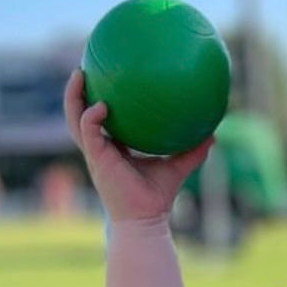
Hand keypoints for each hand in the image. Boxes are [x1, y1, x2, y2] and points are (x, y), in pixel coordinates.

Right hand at [63, 69, 213, 224]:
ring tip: (80, 73)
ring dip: (72, 97)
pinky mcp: (96, 160)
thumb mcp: (177, 168)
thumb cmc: (157, 198)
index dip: (97, 99)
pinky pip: (88, 133)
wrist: (145, 221)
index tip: (103, 76)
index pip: (100, 119)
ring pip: (74, 119)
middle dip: (76, 91)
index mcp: (113, 148)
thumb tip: (213, 134)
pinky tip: (102, 105)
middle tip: (83, 66)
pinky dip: (91, 117)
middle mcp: (100, 149)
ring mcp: (95, 154)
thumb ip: (192, 151)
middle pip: (79, 114)